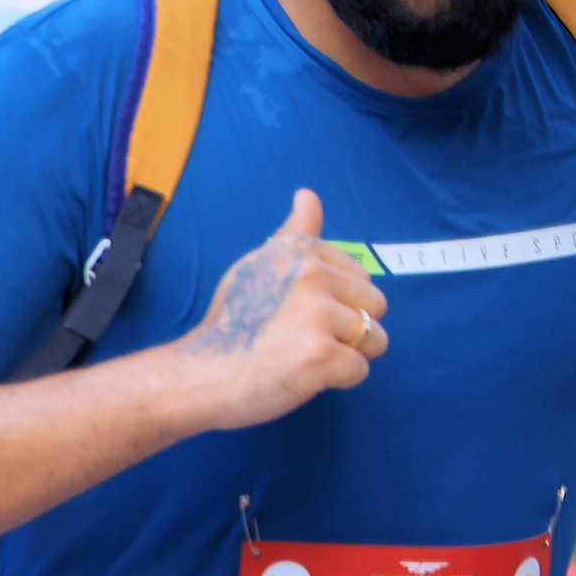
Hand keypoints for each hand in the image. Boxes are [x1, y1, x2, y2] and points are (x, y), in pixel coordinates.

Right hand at [171, 189, 387, 430]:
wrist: (200, 375)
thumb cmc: (231, 326)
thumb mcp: (256, 267)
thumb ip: (293, 235)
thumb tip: (308, 195)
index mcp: (299, 252)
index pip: (360, 277)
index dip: (334, 302)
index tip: (292, 313)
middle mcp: (311, 276)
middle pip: (375, 305)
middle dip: (347, 329)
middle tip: (298, 338)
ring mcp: (317, 316)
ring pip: (374, 338)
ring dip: (346, 355)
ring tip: (302, 357)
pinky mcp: (322, 355)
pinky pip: (359, 370)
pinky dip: (336, 380)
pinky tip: (300, 375)